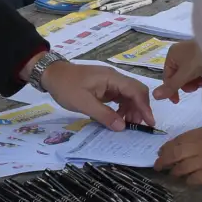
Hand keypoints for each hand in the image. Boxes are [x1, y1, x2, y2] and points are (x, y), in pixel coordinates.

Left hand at [33, 57, 155, 130]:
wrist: (51, 74)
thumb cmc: (66, 87)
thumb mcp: (83, 103)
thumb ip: (103, 115)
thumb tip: (122, 127)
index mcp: (112, 78)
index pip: (135, 90)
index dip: (144, 107)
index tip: (150, 122)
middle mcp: (114, 78)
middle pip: (136, 92)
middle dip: (140, 109)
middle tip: (138, 126)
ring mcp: (110, 83)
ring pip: (129, 96)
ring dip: (131, 110)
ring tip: (127, 125)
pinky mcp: (105, 88)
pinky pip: (120, 98)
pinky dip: (122, 109)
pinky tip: (118, 119)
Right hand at [154, 40, 201, 102]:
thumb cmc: (197, 61)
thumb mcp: (183, 76)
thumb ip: (171, 87)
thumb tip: (154, 96)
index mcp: (172, 54)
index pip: (167, 76)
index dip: (171, 90)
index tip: (177, 101)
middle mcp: (180, 51)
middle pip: (178, 75)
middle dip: (186, 84)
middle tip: (194, 88)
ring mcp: (192, 52)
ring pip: (189, 73)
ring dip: (194, 81)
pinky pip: (197, 68)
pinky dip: (201, 75)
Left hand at [155, 127, 201, 185]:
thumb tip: (192, 141)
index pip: (179, 140)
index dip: (167, 147)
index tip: (160, 151)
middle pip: (176, 154)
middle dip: (164, 160)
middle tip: (158, 165)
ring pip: (184, 167)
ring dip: (175, 171)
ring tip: (172, 173)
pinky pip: (197, 178)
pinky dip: (190, 180)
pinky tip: (187, 181)